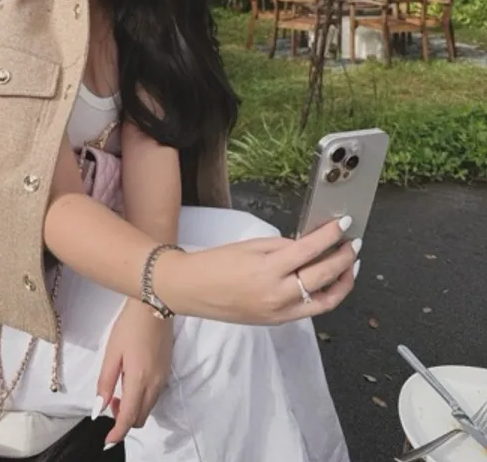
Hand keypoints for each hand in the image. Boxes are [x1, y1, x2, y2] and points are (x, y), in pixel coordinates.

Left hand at [95, 298, 172, 449]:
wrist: (154, 305)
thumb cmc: (129, 326)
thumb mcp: (112, 353)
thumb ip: (105, 382)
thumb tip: (98, 409)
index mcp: (139, 380)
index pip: (128, 417)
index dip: (117, 433)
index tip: (107, 440)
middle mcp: (155, 384)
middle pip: (140, 417)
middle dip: (123, 418)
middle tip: (109, 400)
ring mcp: (164, 377)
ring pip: (148, 407)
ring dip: (132, 407)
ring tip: (117, 388)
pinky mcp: (167, 370)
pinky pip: (154, 395)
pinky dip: (141, 397)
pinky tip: (131, 380)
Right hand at [155, 216, 359, 325]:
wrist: (192, 290)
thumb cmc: (216, 263)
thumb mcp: (250, 246)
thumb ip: (282, 246)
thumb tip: (308, 245)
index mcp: (268, 269)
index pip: (310, 249)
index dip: (332, 235)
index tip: (344, 223)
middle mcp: (277, 293)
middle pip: (324, 276)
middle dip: (344, 257)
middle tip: (353, 243)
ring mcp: (279, 312)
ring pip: (326, 300)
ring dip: (343, 282)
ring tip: (350, 265)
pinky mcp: (278, 321)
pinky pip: (310, 310)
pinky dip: (326, 295)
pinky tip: (329, 282)